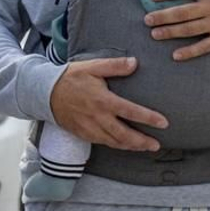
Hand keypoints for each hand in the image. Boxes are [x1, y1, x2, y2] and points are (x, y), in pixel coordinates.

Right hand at [49, 56, 168, 152]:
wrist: (46, 93)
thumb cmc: (70, 78)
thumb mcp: (92, 67)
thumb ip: (115, 65)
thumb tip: (135, 63)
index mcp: (103, 100)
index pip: (131, 111)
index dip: (149, 118)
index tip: (164, 123)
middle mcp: (98, 118)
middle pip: (124, 135)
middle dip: (142, 142)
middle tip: (156, 145)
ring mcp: (90, 128)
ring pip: (114, 142)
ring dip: (131, 146)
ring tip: (145, 147)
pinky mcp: (83, 134)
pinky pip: (103, 142)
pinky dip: (116, 145)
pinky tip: (125, 145)